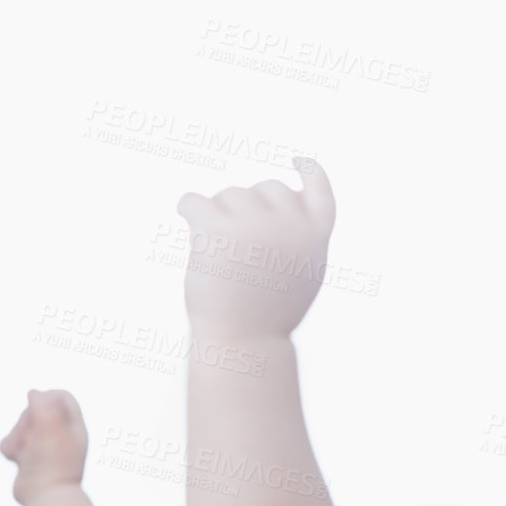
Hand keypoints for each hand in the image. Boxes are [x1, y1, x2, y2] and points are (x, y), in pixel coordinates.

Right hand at [0, 388, 87, 504]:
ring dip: (16, 437)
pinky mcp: (26, 459)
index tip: (38, 406)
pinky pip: (9, 443)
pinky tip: (17, 461)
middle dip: (26, 420)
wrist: (47, 499)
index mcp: (73, 427)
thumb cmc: (53, 463)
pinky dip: (10, 450)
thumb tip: (33, 393)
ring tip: (24, 454)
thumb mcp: (51, 428)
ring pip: (19, 426)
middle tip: (31, 437)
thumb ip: (43, 404)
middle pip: (35, 409)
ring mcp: (41, 447)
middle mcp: (58, 435)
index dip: (47, 396)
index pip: (61, 396)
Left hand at [175, 156, 335, 338]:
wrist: (243, 344)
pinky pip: (195, 200)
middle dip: (248, 208)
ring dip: (219, 217)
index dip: (310, 171)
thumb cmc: (267, 318)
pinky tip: (186, 218)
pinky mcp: (219, 229)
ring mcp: (255, 223)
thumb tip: (286, 200)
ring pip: (230, 194)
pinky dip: (188, 207)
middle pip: (265, 189)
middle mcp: (290, 223)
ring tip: (221, 257)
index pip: (319, 189)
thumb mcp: (299, 278)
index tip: (298, 160)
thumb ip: (299, 240)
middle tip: (238, 250)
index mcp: (315, 235)